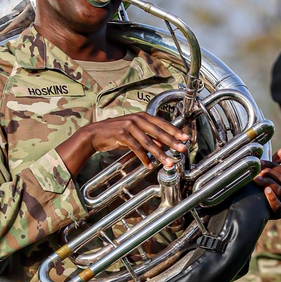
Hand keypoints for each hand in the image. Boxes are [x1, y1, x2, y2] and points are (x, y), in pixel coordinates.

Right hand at [57, 112, 189, 176]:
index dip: (175, 131)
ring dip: (160, 154)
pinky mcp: (122, 135)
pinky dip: (144, 158)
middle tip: (182, 149)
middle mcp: (137, 119)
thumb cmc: (115, 133)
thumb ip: (147, 136)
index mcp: (142, 116)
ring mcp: (129, 126)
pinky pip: (136, 148)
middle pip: (158, 132)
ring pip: (149, 142)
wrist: (95, 134)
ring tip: (168, 162)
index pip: (162, 123)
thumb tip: (161, 145)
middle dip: (172, 141)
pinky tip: (149, 165)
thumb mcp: (133, 132)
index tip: (185, 138)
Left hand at [254, 143, 280, 218]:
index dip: (270, 166)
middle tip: (255, 172)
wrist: (247, 206)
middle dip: (268, 174)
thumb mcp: (266, 172)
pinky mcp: (279, 214)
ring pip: (280, 190)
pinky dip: (272, 198)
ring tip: (256, 179)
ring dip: (267, 183)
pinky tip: (266, 191)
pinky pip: (278, 206)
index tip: (258, 163)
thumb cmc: (257, 186)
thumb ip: (278, 159)